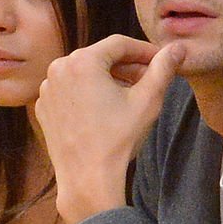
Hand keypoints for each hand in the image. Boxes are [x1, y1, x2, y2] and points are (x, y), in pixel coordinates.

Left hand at [35, 35, 183, 223]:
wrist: (88, 179)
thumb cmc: (118, 139)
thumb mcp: (148, 100)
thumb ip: (163, 69)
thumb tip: (178, 48)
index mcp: (82, 61)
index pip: (119, 44)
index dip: (144, 51)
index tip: (160, 61)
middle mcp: (58, 69)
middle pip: (100, 58)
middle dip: (126, 66)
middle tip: (148, 80)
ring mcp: (48, 89)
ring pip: (84, 74)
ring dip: (107, 80)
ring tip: (128, 97)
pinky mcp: (44, 108)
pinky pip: (70, 92)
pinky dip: (87, 94)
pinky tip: (104, 111)